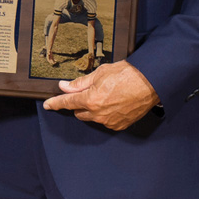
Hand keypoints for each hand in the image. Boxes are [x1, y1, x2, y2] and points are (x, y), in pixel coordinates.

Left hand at [43, 59, 159, 130]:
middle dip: (80, 103)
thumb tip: (65, 86)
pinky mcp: (119, 125)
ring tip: (107, 95)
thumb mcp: (100, 73)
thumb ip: (80, 83)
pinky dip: (106, 114)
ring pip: (92, 118)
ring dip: (93, 109)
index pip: (67, 103)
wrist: (151, 82)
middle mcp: (98, 114)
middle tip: (90, 92)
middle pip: (79, 112)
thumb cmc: (128, 75)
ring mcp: (109, 121)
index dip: (55, 103)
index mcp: (91, 99)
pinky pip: (105, 121)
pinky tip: (115, 103)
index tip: (48, 105)